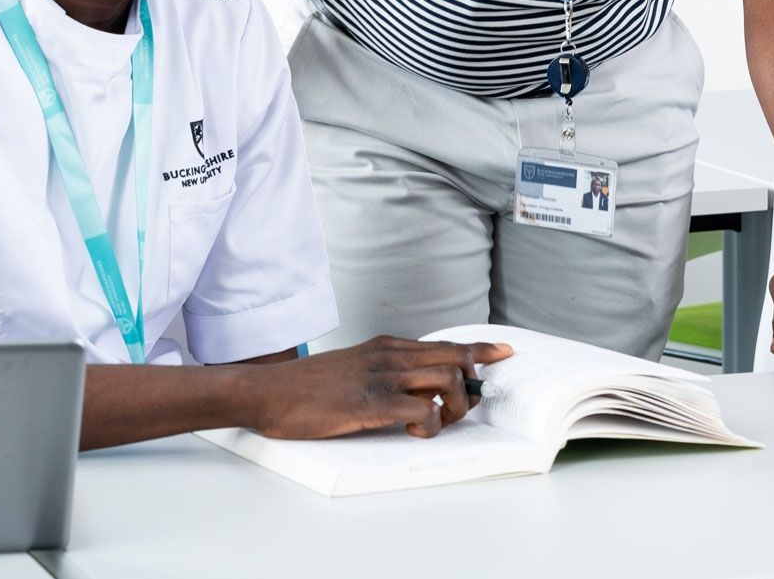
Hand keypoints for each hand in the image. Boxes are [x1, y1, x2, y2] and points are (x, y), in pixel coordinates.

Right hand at [248, 337, 512, 438]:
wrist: (269, 390)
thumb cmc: (307, 386)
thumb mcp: (353, 367)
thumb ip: (384, 372)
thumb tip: (413, 390)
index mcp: (386, 346)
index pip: (443, 344)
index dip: (478, 350)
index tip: (503, 352)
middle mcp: (390, 355)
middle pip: (453, 358)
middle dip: (473, 383)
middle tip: (471, 404)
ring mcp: (382, 377)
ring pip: (445, 380)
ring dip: (453, 406)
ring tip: (437, 422)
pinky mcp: (372, 403)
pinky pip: (421, 410)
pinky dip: (430, 423)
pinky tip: (415, 429)